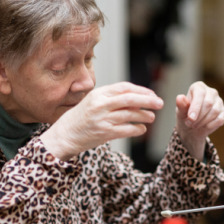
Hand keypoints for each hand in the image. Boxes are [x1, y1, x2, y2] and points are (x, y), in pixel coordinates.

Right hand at [41, 82, 162, 160]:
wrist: (64, 136)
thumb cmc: (80, 119)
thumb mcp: (93, 102)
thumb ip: (112, 99)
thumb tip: (137, 101)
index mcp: (98, 94)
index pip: (124, 87)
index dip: (141, 90)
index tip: (152, 94)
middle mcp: (100, 104)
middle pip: (130, 99)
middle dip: (148, 100)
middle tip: (159, 103)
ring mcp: (102, 119)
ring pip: (130, 115)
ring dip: (144, 116)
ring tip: (151, 117)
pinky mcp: (104, 133)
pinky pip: (126, 130)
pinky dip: (137, 129)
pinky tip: (141, 129)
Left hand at [175, 82, 223, 160]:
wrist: (192, 128)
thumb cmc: (185, 116)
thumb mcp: (180, 112)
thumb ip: (181, 105)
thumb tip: (180, 98)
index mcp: (199, 87)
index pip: (200, 93)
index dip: (195, 106)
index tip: (190, 118)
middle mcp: (211, 92)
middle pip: (208, 103)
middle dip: (199, 116)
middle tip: (190, 123)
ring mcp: (219, 101)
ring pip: (215, 111)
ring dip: (204, 121)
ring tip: (195, 125)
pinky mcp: (223, 111)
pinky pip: (220, 119)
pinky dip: (211, 125)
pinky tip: (205, 126)